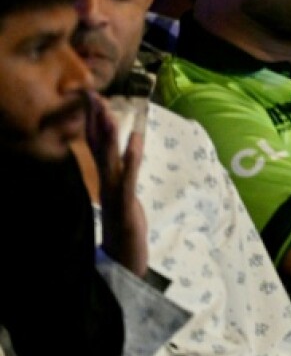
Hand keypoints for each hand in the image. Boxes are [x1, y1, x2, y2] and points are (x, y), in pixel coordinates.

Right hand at [88, 93, 148, 276]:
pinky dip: (132, 160)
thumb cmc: (126, 229)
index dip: (92, 122)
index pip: (95, 147)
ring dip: (109, 136)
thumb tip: (123, 157)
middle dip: (95, 120)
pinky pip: (129, 179)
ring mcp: (115, 195)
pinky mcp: (128, 206)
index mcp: (106, 180)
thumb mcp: (124, 199)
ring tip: (108, 112)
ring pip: (109, 160)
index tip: (90, 98)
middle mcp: (107, 184)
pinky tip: (135, 143)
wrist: (125, 260)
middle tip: (91, 94)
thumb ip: (122, 178)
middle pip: (97, 148)